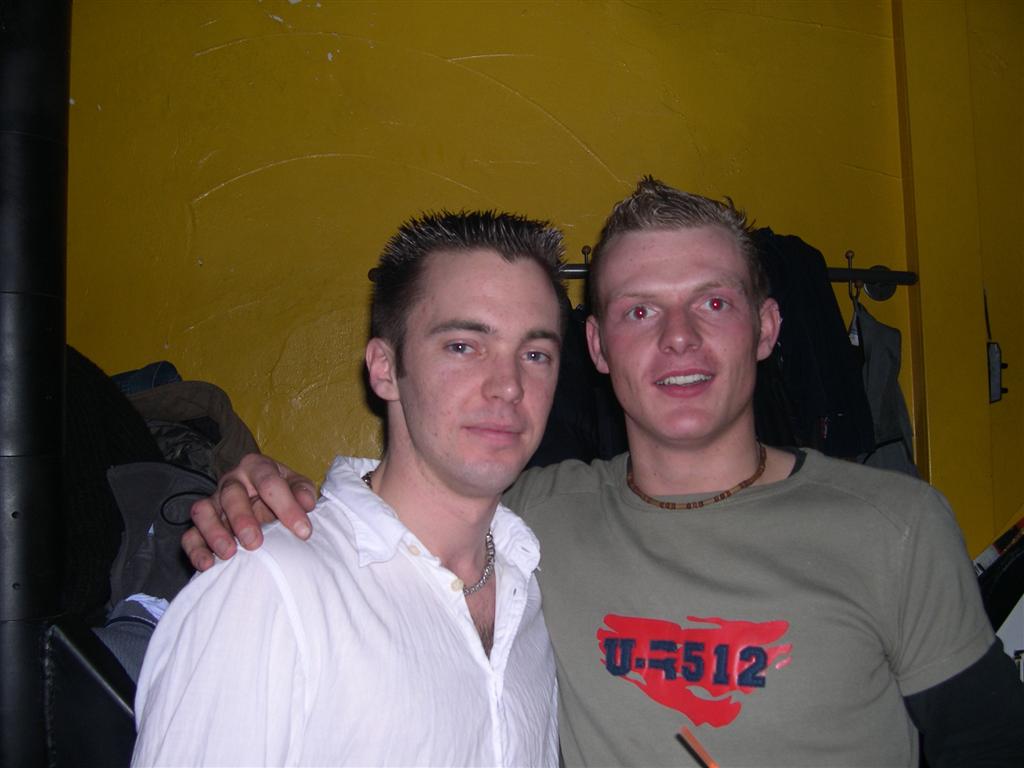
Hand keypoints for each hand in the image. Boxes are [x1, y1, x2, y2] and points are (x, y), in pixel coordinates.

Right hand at [182, 453, 318, 570]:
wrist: (263, 500)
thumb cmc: (282, 492)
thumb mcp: (297, 486)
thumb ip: (302, 492)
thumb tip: (307, 504)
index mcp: (256, 467)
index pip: (269, 482)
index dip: (287, 506)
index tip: (303, 531)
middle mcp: (231, 481)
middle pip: (231, 494)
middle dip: (242, 519)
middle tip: (255, 543)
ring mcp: (213, 502)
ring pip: (203, 512)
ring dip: (214, 533)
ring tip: (229, 553)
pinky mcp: (200, 525)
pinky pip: (190, 535)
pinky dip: (196, 550)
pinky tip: (208, 565)